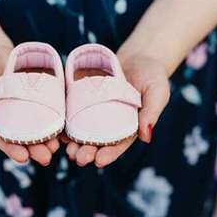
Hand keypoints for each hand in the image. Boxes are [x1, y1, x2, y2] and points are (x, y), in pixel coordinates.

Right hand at [0, 43, 59, 165]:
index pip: (2, 137)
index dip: (12, 148)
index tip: (23, 158)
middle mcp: (11, 115)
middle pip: (24, 135)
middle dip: (34, 148)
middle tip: (46, 157)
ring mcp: (26, 103)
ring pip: (39, 123)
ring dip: (48, 136)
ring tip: (56, 146)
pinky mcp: (38, 90)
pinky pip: (49, 103)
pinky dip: (56, 115)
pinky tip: (64, 125)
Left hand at [63, 51, 169, 167]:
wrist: (139, 56)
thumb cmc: (152, 74)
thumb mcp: (157, 91)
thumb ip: (152, 112)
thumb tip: (146, 138)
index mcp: (130, 126)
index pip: (119, 144)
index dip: (109, 154)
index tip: (99, 161)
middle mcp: (112, 122)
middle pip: (99, 141)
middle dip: (88, 151)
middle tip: (78, 157)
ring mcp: (98, 110)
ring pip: (84, 130)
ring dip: (74, 141)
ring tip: (67, 149)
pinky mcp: (87, 98)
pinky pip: (76, 112)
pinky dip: (67, 122)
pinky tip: (59, 129)